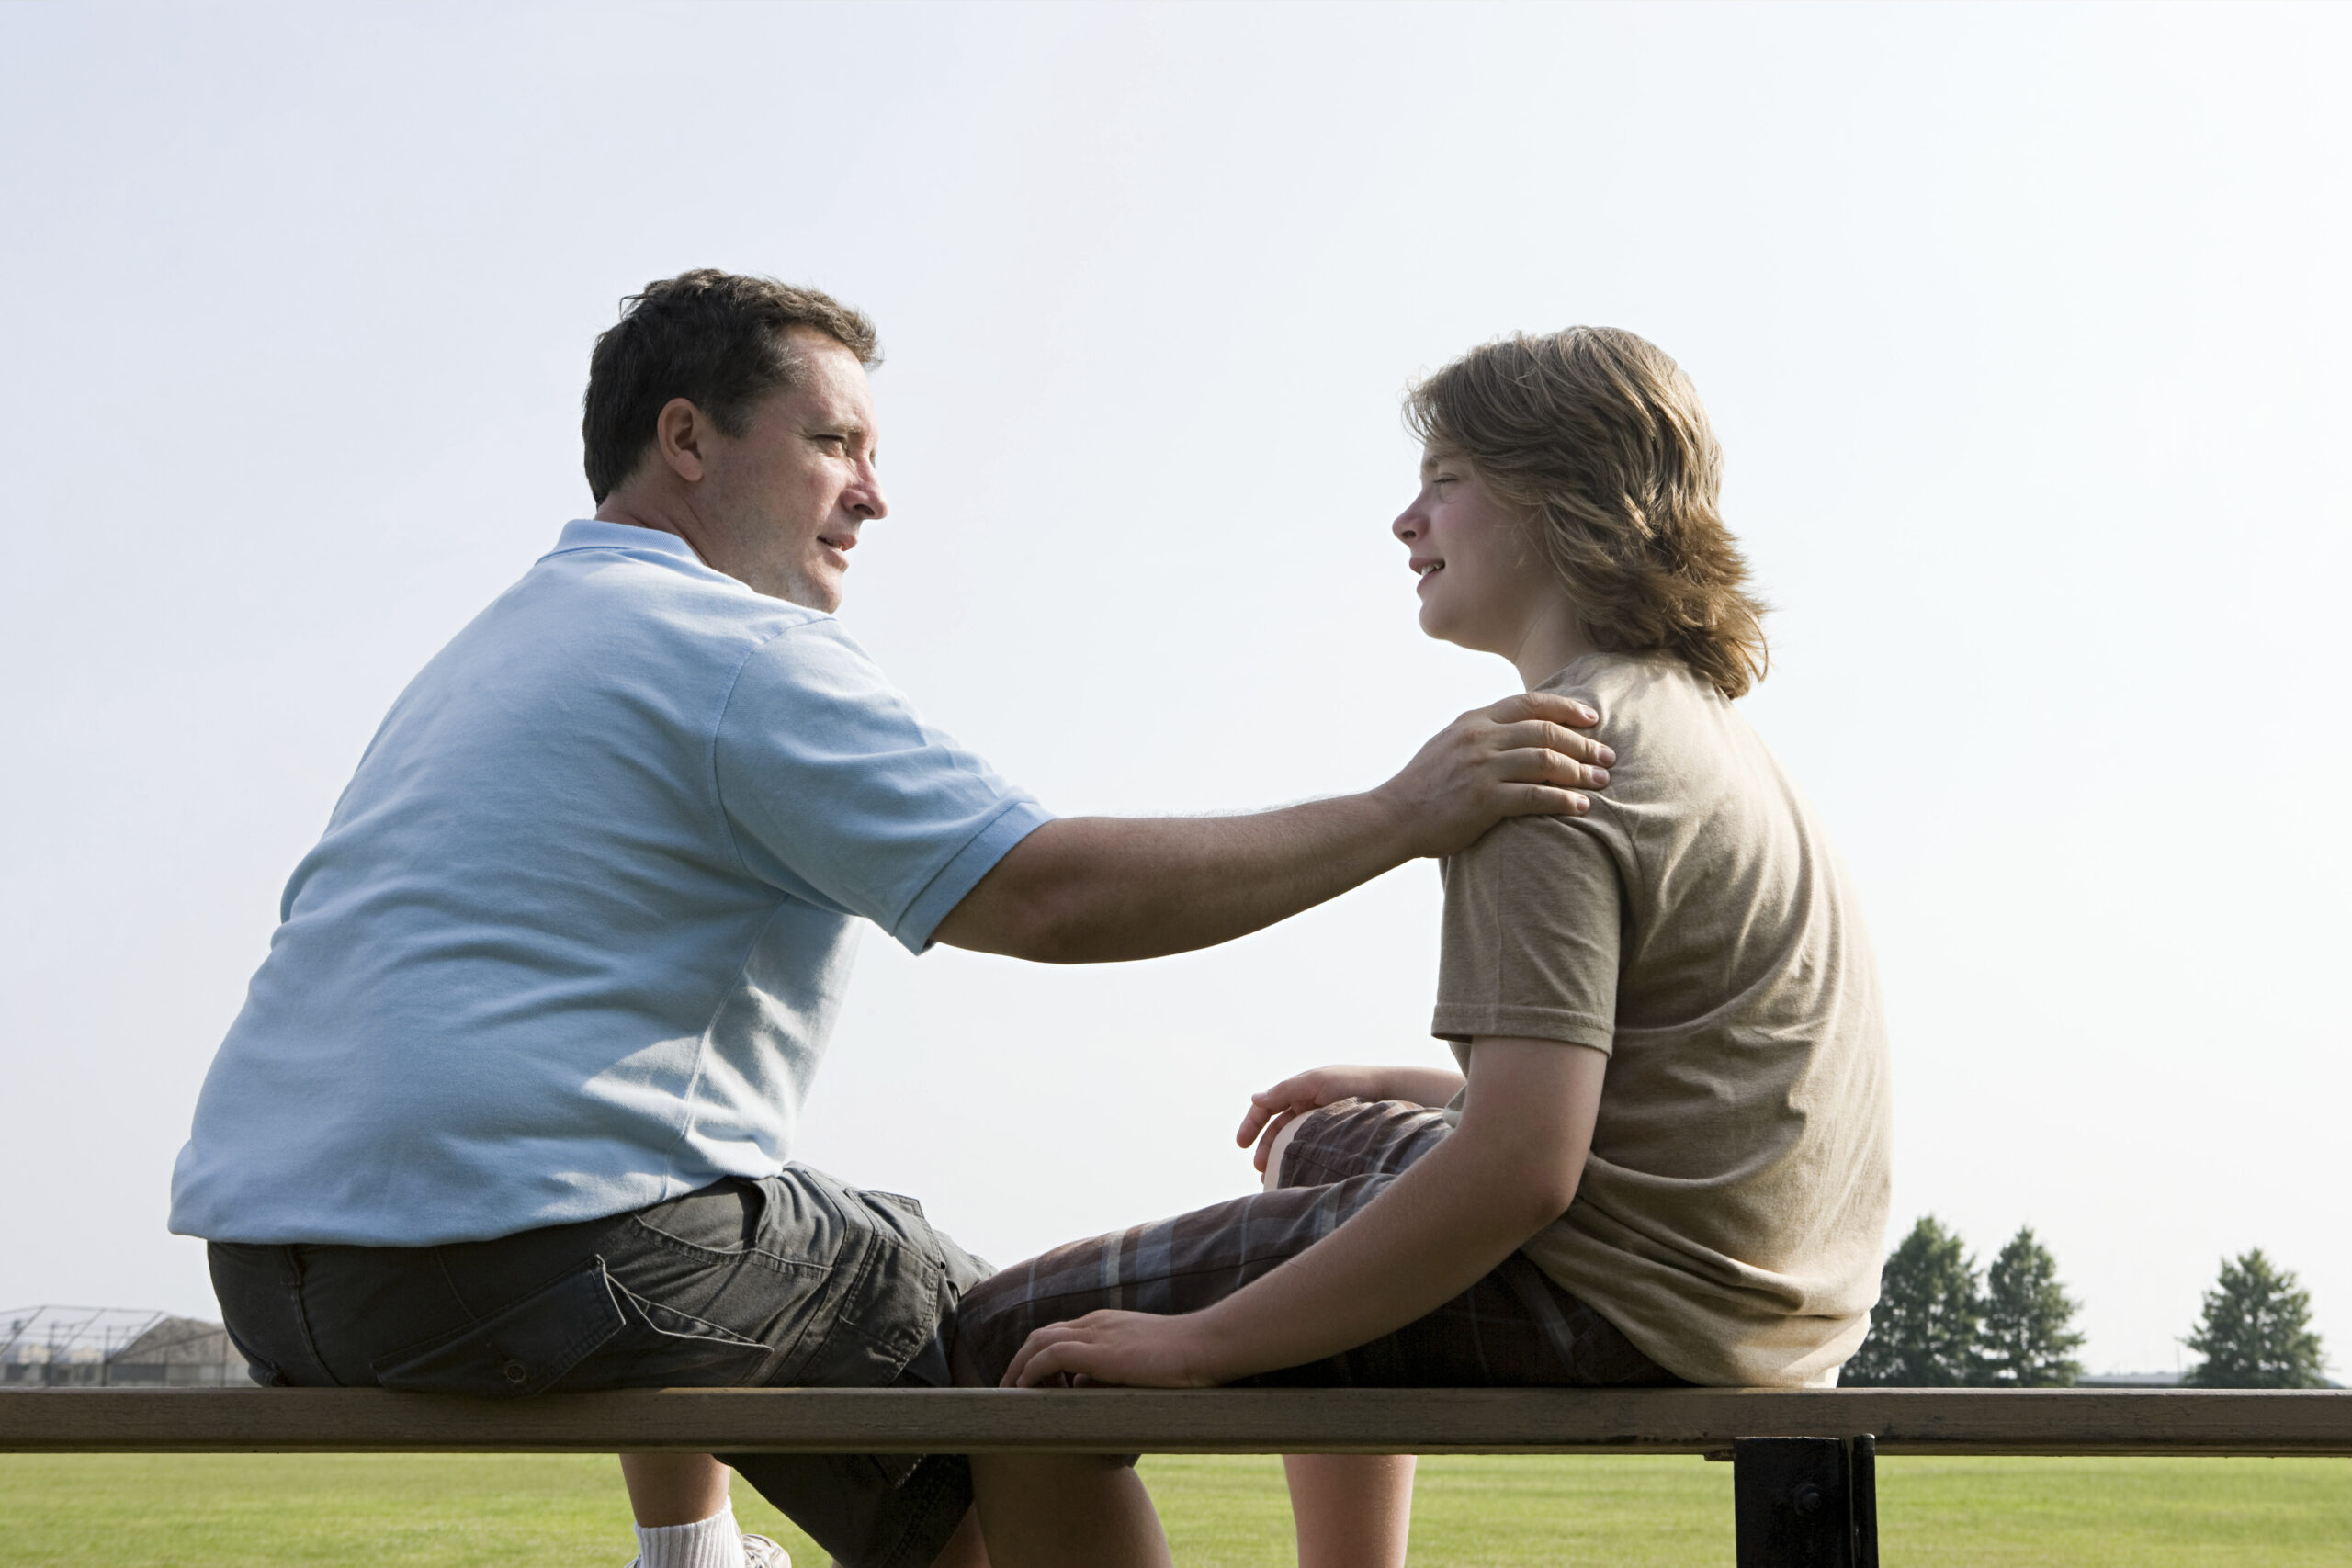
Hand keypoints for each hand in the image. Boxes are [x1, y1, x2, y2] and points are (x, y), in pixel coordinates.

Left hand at [1003, 1309, 1222, 1388]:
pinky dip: (1033, 1370)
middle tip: (1007, 1389)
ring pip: (1040, 1341)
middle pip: (1041, 1335)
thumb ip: (1108, 1372)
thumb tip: (1078, 1388)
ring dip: (1019, 1366)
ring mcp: (1098, 1334)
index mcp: (1105, 1323)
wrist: (1206, 1345)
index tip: (1026, 1382)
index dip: (1036, 1357)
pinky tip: (1027, 1388)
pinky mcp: (1103, 1351)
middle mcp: (1096, 1323)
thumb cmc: (1182, 1359)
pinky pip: (1054, 1355)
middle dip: (1019, 1360)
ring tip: (1009, 1392)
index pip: (1058, 1335)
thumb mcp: (1137, 1364)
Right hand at [1236, 1065, 1396, 1173]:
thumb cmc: (1355, 1084)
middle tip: (1259, 1169)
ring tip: (1274, 1179)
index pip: (1266, 1107)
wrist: (1392, 1093)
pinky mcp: (1333, 1137)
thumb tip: (1255, 1099)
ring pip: (1291, 1142)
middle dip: (1264, 1148)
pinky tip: (1297, 1176)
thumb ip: (1285, 1091)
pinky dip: (1299, 1162)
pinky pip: (1310, 1151)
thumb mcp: (1316, 1082)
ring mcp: (1320, 1122)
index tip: (1242, 1144)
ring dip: (1279, 1158)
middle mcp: (1307, 1106)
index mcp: (1300, 1090)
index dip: (1251, 1124)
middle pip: (1276, 1129)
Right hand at [1374, 693, 1614, 858]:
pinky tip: (1580, 806)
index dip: (1566, 708)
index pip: (1530, 704)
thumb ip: (1482, 733)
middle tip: (1607, 756)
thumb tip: (1517, 730)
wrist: (1393, 816)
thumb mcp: (1449, 743)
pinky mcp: (1484, 800)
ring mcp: (1482, 768)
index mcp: (1474, 721)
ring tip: (1601, 782)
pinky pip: (1534, 796)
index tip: (1592, 718)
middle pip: (1546, 731)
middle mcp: (1480, 738)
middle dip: (1583, 744)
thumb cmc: (1424, 785)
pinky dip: (1562, 799)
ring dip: (1580, 772)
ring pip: (1545, 761)